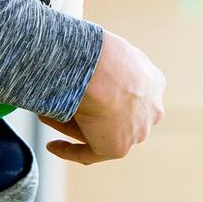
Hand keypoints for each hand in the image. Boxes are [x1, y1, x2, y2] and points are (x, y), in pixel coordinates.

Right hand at [40, 28, 164, 164]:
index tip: (97, 98)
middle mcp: (151, 110)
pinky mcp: (118, 147)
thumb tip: (80, 60)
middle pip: (121, 117)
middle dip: (98, 115)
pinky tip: (53, 146)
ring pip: (103, 131)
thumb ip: (104, 60)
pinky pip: (90, 153)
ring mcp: (137, 130)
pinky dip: (69, 151)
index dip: (113, 97)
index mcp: (153, 83)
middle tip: (71, 109)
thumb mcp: (109, 48)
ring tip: (49, 115)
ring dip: (76, 126)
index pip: (134, 96)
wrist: (101, 70)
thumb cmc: (100, 52)